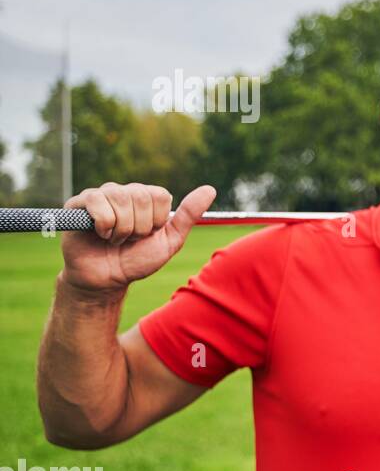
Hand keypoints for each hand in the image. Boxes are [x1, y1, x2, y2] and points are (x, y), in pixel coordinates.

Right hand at [60, 183, 216, 292]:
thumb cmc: (136, 261)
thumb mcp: (169, 241)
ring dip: (121, 229)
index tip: (148, 235)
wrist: (107, 281)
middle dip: (139, 227)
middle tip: (129, 240)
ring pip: (120, 199)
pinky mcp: (78, 204)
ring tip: (114, 239)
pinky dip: (103, 224)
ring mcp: (101, 196)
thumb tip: (210, 190)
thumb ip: (189, 216)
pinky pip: (96, 201)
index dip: (156, 221)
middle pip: (141, 196)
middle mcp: (124, 192)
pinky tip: (100, 234)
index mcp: (146, 198)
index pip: (160, 195)